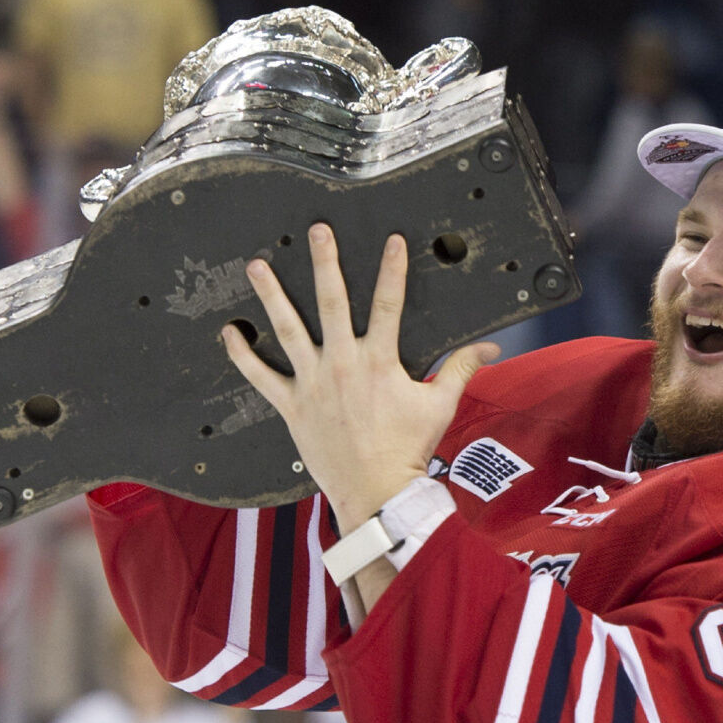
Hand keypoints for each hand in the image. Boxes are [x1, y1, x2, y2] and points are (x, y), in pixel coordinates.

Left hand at [222, 224, 497, 533]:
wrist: (375, 491)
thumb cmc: (408, 449)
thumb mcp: (440, 405)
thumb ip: (461, 369)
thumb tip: (492, 348)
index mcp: (379, 361)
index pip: (389, 303)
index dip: (392, 269)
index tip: (392, 239)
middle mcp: (343, 364)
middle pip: (331, 302)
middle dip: (325, 262)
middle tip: (317, 231)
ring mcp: (313, 383)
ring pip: (288, 330)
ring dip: (271, 295)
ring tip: (257, 266)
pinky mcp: (291, 405)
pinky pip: (260, 376)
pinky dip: (243, 354)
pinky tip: (230, 331)